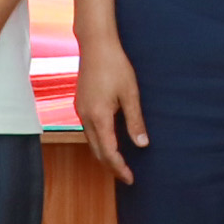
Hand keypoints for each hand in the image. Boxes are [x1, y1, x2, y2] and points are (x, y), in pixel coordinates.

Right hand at [75, 38, 147, 185]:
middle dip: (111, 166)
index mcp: (99, 116)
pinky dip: (99, 141)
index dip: (119, 168)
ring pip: (91, 142)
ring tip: (119, 162)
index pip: (109, 152)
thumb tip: (142, 144)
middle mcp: (86, 117)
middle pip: (97, 151)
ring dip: (104, 154)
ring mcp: (81, 111)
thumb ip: (135, 121)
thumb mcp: (130, 94)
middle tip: (126, 176)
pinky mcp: (80, 105)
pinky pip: (89, 131)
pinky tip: (109, 141)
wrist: (96, 45)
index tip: (130, 178)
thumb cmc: (115, 66)